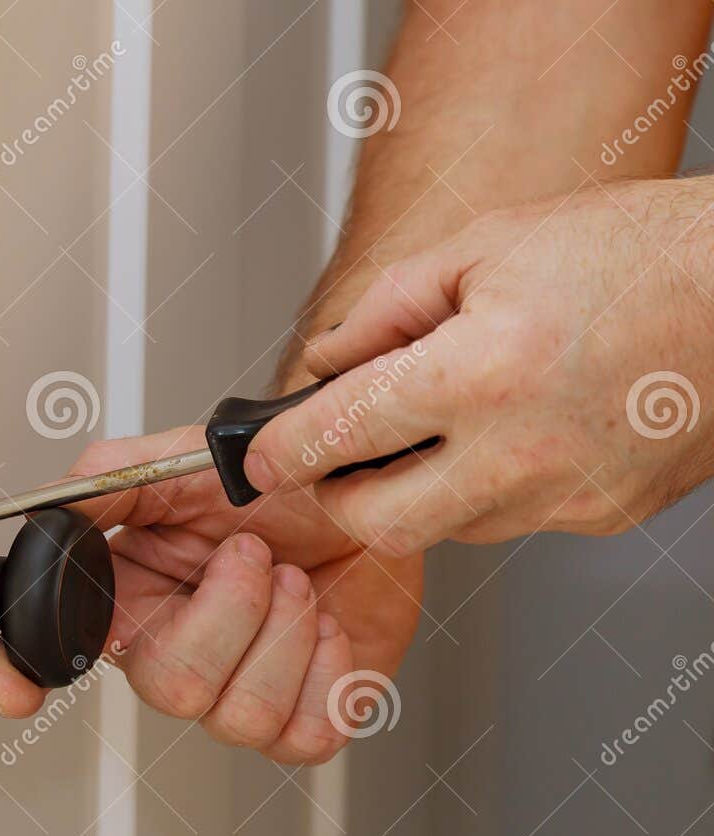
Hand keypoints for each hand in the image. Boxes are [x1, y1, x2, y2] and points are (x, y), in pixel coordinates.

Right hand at [0, 427, 422, 764]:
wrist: (369, 493)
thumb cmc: (282, 483)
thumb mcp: (187, 456)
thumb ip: (111, 476)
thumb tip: (51, 506)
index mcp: (125, 597)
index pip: (43, 654)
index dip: (18, 677)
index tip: (17, 692)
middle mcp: (170, 653)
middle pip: (171, 687)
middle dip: (231, 612)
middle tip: (255, 554)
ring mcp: (234, 694)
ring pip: (240, 718)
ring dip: (285, 631)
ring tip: (296, 580)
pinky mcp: (302, 718)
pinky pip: (304, 737)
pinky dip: (328, 673)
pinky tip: (325, 627)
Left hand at [244, 177, 713, 554]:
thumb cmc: (638, 253)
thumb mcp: (486, 247)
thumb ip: (385, 311)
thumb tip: (326, 361)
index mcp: (480, 374)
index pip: (338, 436)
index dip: (281, 453)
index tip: (256, 461)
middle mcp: (521, 452)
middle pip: (379, 522)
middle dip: (341, 494)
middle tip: (339, 455)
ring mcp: (566, 496)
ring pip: (446, 528)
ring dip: (420, 489)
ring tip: (449, 421)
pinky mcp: (602, 516)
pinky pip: (510, 521)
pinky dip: (487, 489)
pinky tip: (513, 433)